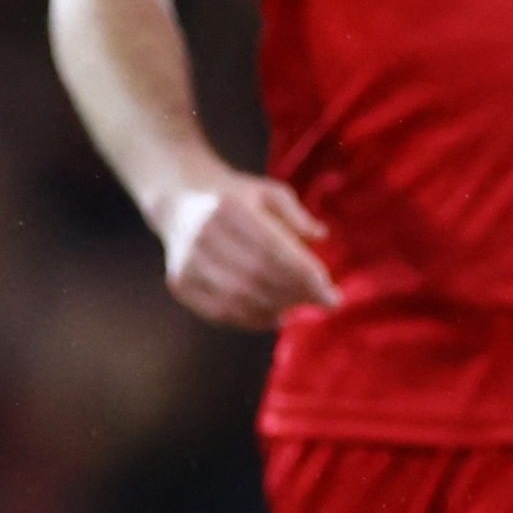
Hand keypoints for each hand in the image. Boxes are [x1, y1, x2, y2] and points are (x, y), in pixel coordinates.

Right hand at [150, 172, 336, 331]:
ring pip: (240, 299)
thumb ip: (295, 213)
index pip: (276, 250)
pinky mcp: (180, 282)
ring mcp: (189, 261)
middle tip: (320, 301)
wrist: (179, 200)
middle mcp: (205, 235)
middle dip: (296, 295)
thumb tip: (321, 237)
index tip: (334, 297)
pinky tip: (275, 316)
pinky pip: (220, 312)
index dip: (307, 278)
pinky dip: (252, 320)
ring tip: (299, 306)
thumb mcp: (267, 192)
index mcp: (230, 207)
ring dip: (277, 308)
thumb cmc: (235, 197)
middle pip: (258, 277)